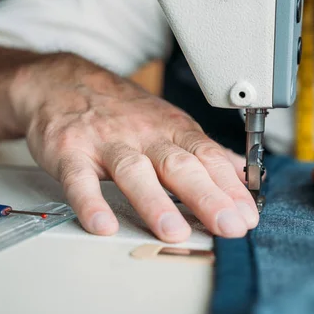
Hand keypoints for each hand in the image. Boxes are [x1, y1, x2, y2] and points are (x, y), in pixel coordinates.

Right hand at [11, 54, 257, 241]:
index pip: (208, 158)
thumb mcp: (170, 122)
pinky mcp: (71, 152)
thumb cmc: (123, 110)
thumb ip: (204, 151)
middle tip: (228, 226)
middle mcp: (145, 136)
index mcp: (172, 130)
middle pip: (179, 165)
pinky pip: (79, 178)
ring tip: (174, 231)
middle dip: (207, 197)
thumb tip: (241, 173)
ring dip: (155, 202)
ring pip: (134, 172)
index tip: (248, 215)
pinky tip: (103, 224)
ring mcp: (107, 143)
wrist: (65, 82)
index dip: (230, 187)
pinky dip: (90, 201)